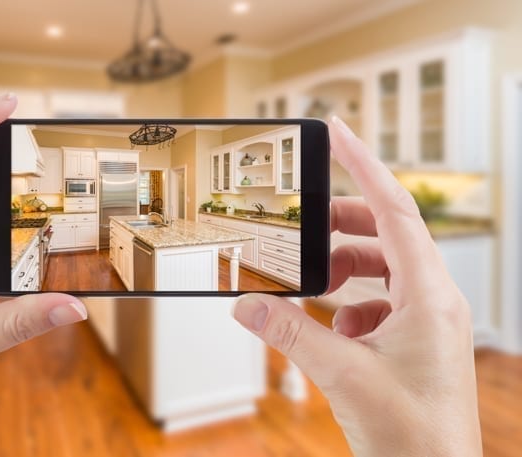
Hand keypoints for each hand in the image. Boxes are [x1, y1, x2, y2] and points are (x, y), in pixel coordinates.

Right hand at [233, 117, 481, 455]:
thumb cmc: (414, 436)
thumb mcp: (342, 375)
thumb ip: (290, 333)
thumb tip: (246, 303)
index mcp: (430, 296)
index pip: (395, 210)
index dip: (363, 165)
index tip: (337, 133)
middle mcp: (435, 301)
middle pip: (386, 235)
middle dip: (341, 225)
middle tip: (303, 224)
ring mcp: (429, 322)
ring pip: (382, 269)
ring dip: (343, 269)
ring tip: (312, 283)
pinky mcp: (417, 341)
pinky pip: (381, 301)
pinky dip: (351, 304)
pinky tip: (334, 329)